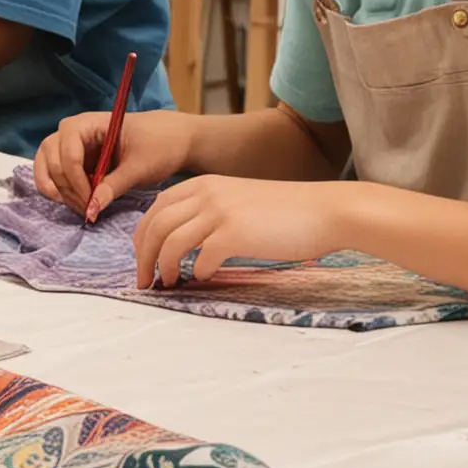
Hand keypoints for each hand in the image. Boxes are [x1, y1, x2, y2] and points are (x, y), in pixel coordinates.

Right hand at [33, 110, 196, 220]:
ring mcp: (70, 145)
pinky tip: (79, 202)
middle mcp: (72, 131)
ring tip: (82, 207)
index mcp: (88, 123)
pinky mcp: (74, 159)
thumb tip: (91, 210)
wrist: (172, 140)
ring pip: (46, 166)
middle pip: (51, 159)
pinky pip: (54, 174)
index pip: (68, 152)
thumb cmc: (159, 145)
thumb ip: (114, 186)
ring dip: (58, 190)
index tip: (90, 202)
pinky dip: (61, 190)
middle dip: (65, 187)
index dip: (75, 180)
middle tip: (87, 209)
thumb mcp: (140, 167)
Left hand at [133, 176, 348, 288]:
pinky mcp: (236, 233)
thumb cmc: (285, 212)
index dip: (143, 236)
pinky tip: (205, 277)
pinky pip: (201, 258)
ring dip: (163, 267)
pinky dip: (197, 272)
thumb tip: (181, 243)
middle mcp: (206, 194)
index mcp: (204, 184)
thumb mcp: (237, 200)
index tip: (142, 259)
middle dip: (143, 256)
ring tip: (168, 283)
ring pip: (170, 242)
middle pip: (155, 226)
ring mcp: (220, 212)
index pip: (156, 208)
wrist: (325, 211)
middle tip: (144, 281)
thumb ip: (209, 212)